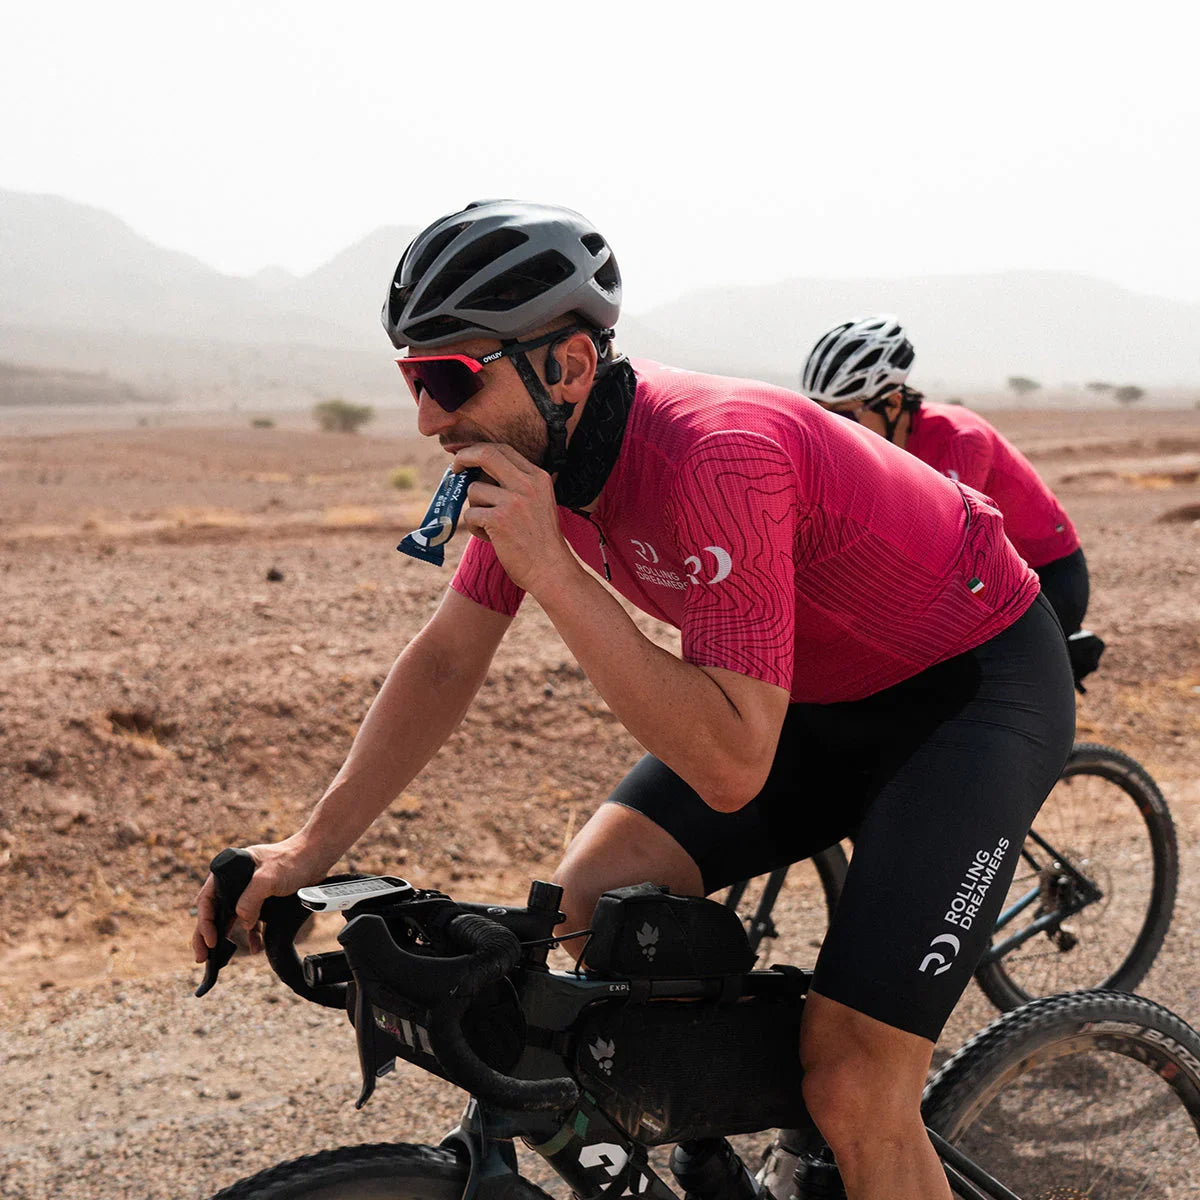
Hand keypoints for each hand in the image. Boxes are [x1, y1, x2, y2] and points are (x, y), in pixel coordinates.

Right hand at [190, 835, 328, 960]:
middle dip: (207, 935)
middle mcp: (236, 882)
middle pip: (216, 912)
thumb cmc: (292, 860)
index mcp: (230, 870)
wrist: (317, 857)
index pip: (208, 899)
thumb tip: (242, 923)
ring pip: (233, 919)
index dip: (205, 922)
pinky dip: (252, 935)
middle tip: (202, 957)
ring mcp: (250, 892)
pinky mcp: (264, 901)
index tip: (210, 940)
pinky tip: (255, 947)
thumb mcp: (268, 878)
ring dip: (227, 938)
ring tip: (219, 959)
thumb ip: (251, 899)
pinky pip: (253, 922)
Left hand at [452, 443, 578, 593]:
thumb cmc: (541, 541)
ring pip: (474, 490)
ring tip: (491, 527)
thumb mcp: (539, 502)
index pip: (503, 450)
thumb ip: (516, 485)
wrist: (551, 570)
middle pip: (486, 454)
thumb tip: (477, 473)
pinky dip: (476, 529)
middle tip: (455, 469)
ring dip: (475, 509)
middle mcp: (527, 484)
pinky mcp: (499, 520)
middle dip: (464, 458)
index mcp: (538, 477)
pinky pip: (471, 515)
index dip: (479, 450)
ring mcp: (514, 501)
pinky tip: (492, 539)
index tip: (466, 458)